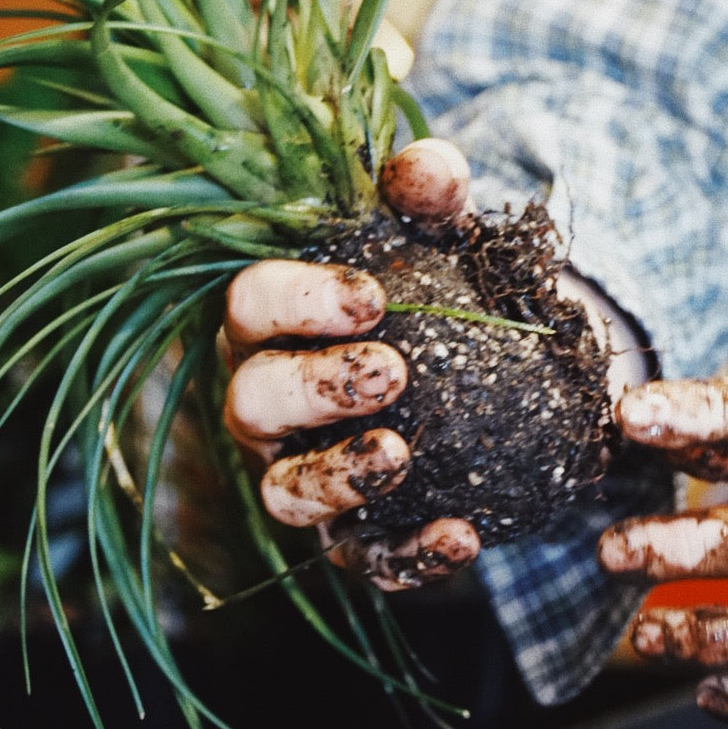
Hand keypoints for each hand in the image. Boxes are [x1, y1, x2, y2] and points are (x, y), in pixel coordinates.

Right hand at [222, 138, 481, 589]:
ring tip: (400, 454)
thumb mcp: (435, 232)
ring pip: (284, 494)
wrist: (477, 366)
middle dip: (313, 387)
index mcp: (272, 322)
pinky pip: (366, 560)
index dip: (299, 301)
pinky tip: (466, 536)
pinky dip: (409, 556)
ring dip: (336, 477)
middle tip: (391, 372)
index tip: (373, 297)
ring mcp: (301, 475)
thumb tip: (432, 167)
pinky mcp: (352, 538)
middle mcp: (268, 402)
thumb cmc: (428, 285)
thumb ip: (429, 192)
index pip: (250, 305)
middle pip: (253, 399)